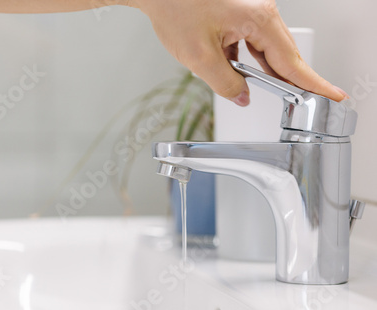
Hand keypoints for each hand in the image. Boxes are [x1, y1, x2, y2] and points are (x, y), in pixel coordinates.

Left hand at [128, 0, 347, 105]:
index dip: (311, 83)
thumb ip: (225, 83)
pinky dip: (245, 61)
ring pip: (265, 51)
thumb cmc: (176, 8)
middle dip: (290, 81)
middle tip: (305, 102)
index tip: (331, 95)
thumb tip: (242, 96)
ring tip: (261, 88)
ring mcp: (250, 14)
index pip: (291, 61)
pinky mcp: (239, 16)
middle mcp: (260, 13)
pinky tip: (230, 68)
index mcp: (258, 19)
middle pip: (283, 56)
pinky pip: (250, 44)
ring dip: (262, 72)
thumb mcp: (199, 57)